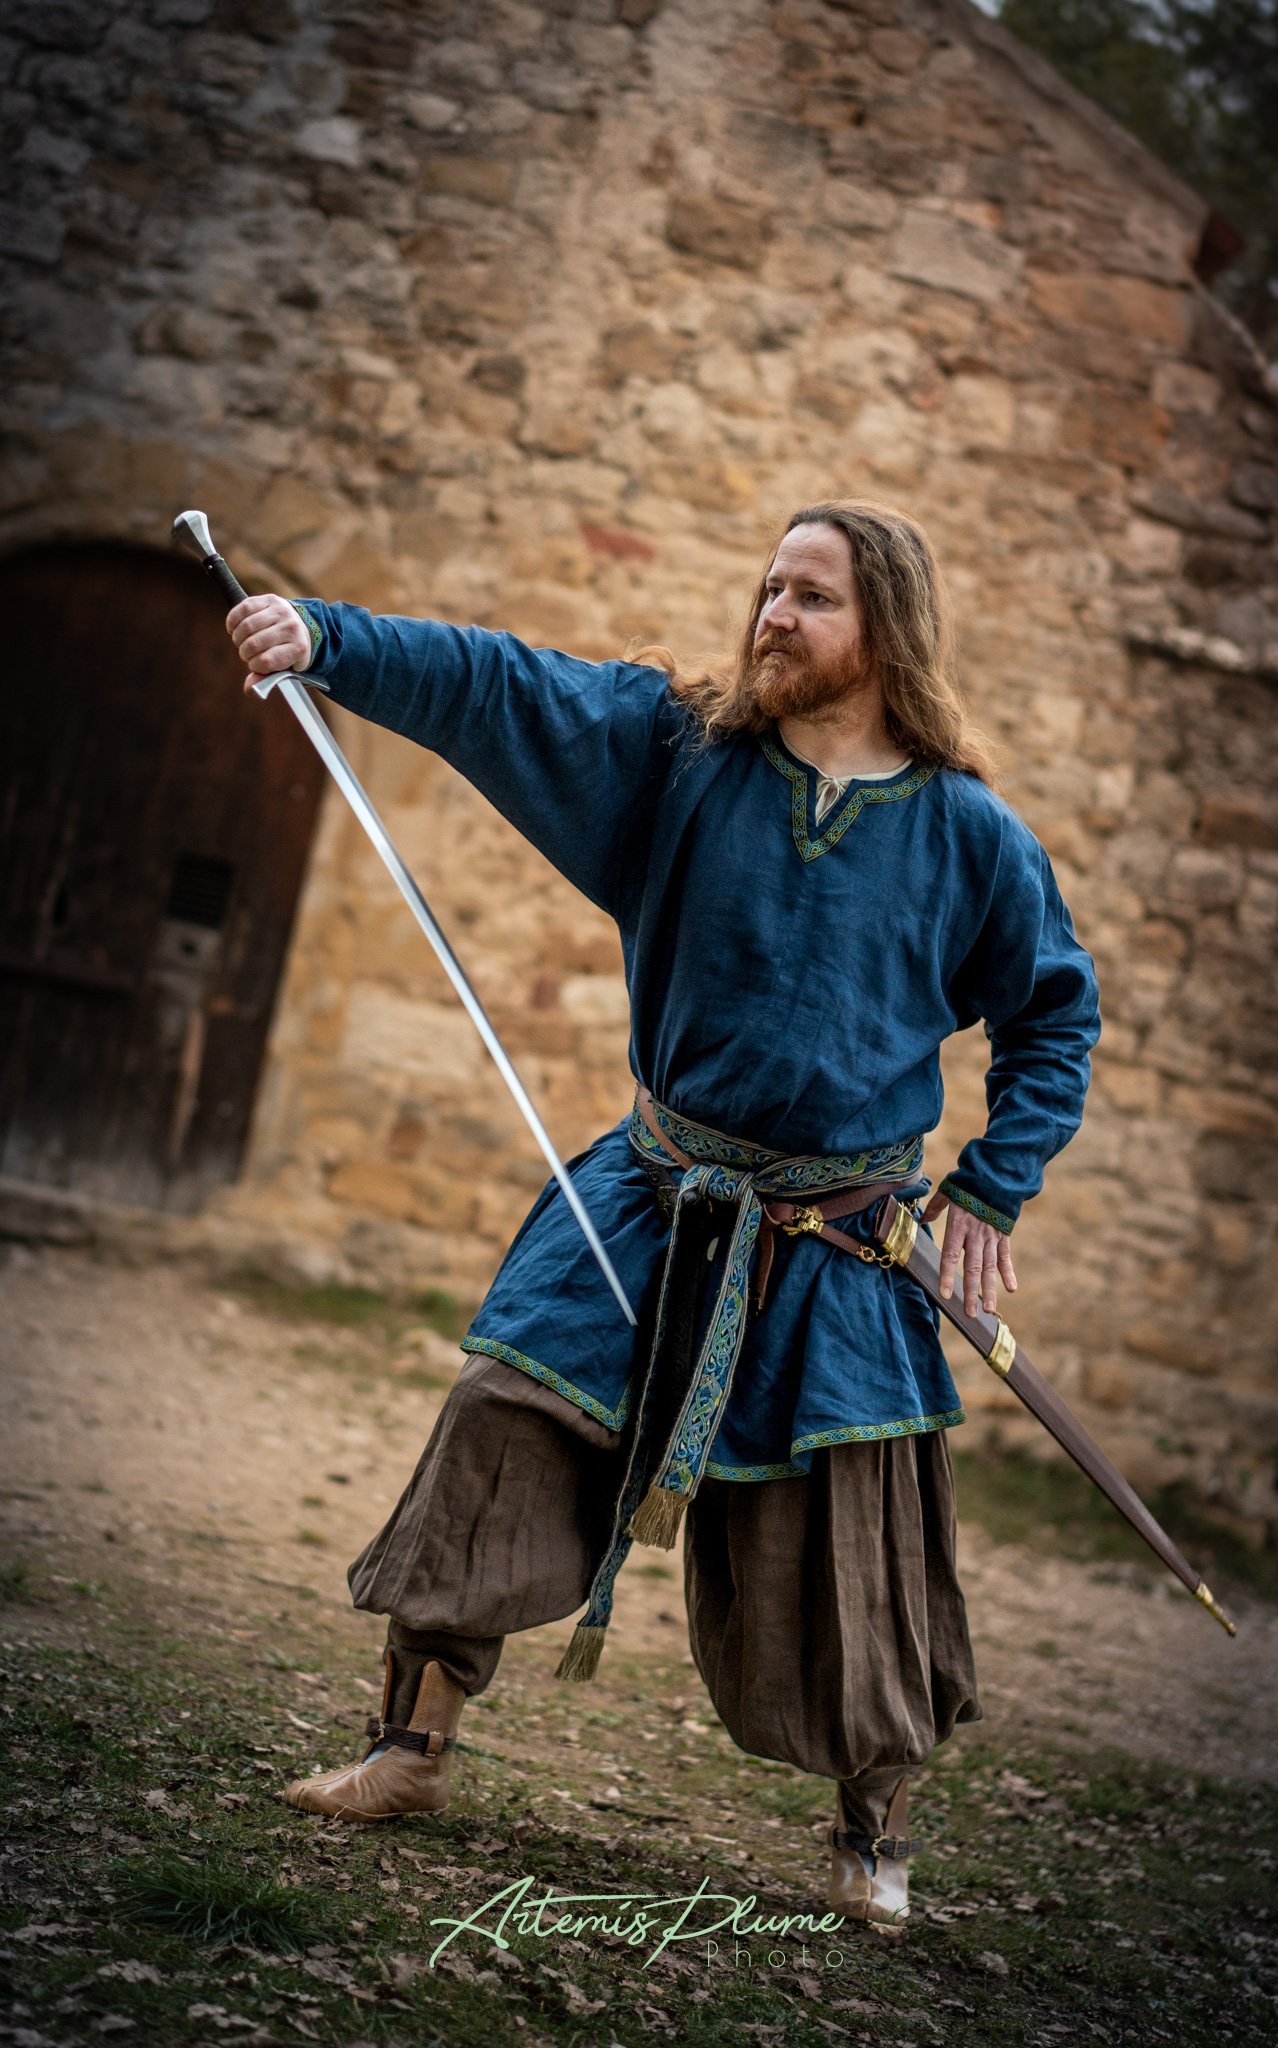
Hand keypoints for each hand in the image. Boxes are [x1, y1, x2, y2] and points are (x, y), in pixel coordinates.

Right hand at [227, 594, 311, 687]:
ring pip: (246, 626)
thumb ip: (265, 679)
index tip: (256, 665)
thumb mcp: (283, 669)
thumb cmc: (289, 652)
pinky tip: (234, 629)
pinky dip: (233, 621)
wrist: (303, 626)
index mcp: (298, 649)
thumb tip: (249, 689)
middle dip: (245, 653)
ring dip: (238, 638)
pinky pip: (243, 608)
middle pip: (254, 644)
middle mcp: (291, 628)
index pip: (266, 661)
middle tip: (247, 653)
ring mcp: (281, 611)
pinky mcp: (270, 599)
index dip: (254, 666)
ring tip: (241, 642)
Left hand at [920, 1186, 1016, 1316]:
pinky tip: (1011, 1288)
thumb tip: (921, 1220)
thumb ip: (935, 1208)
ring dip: (989, 1289)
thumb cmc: (968, 1183)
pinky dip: (1008, 1272)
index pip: (951, 1255)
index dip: (948, 1275)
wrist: (996, 1174)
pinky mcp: (1003, 1235)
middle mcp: (975, 1235)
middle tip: (969, 1313)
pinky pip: (1005, 1257)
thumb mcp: (947, 1192)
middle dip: (971, 1292)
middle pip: (972, 1268)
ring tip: (988, 1310)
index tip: (945, 1294)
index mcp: (959, 1226)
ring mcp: (991, 1236)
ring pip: (990, 1267)